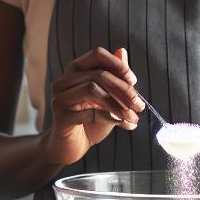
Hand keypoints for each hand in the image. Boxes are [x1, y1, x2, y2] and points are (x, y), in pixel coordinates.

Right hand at [41, 46, 143, 166]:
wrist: (72, 148)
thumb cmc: (91, 121)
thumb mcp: (108, 98)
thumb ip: (115, 77)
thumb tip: (122, 51)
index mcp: (76, 71)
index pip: (97, 55)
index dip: (118, 65)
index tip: (133, 81)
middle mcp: (65, 81)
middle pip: (99, 74)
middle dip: (124, 90)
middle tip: (139, 106)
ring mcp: (60, 98)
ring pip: (92, 89)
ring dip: (117, 105)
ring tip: (131, 118)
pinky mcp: (60, 117)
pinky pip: (86, 112)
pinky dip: (107, 118)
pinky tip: (117, 124)